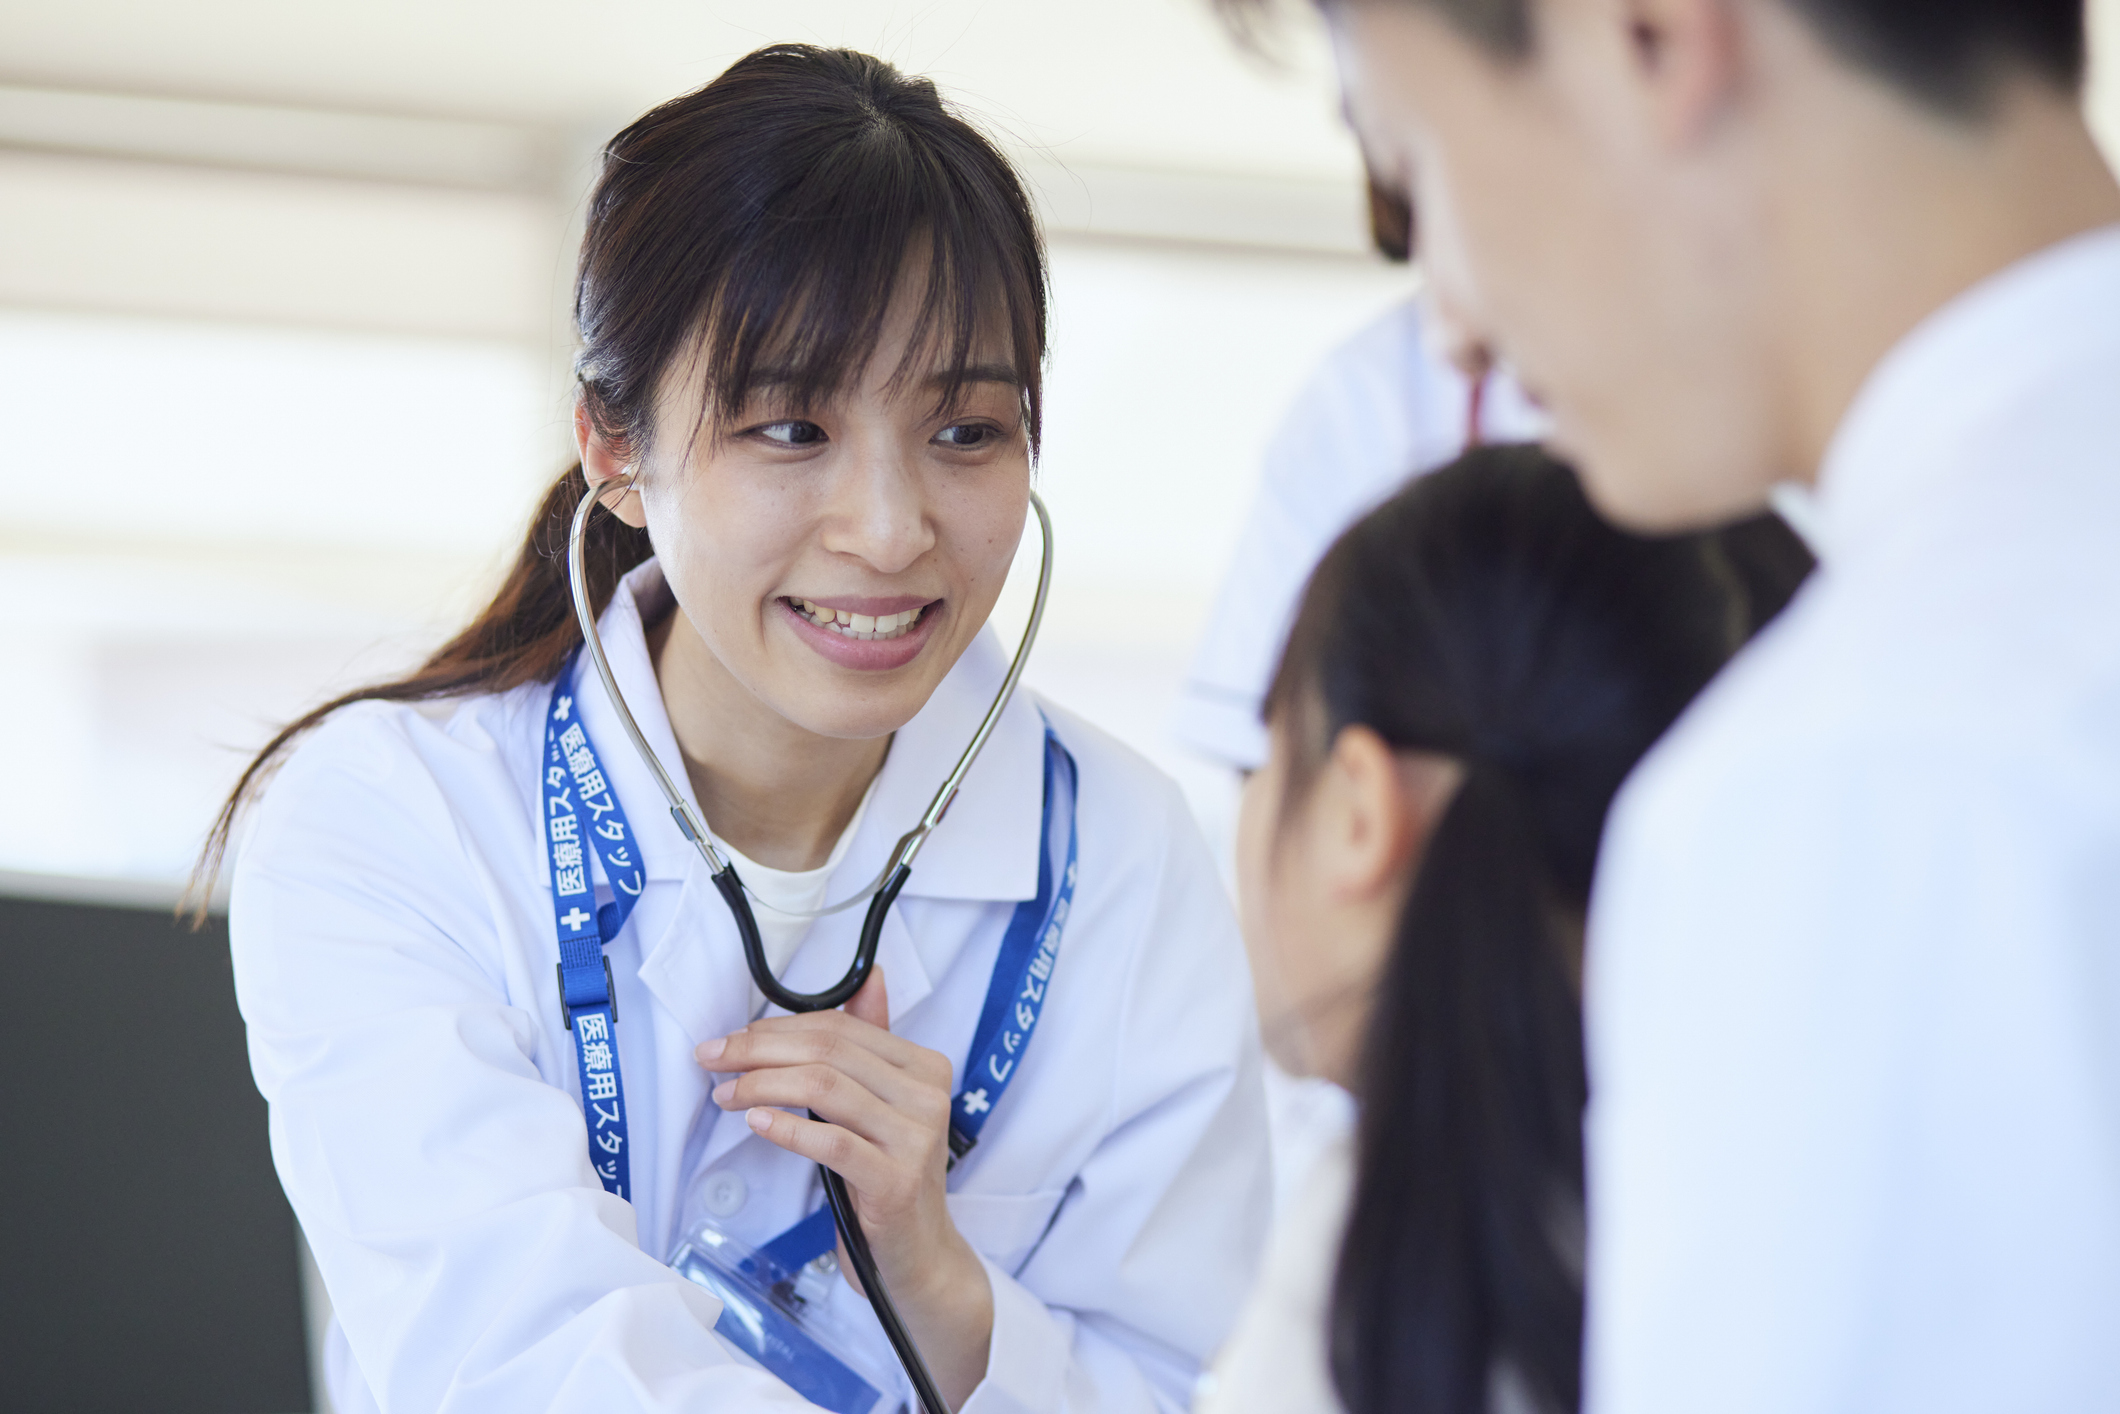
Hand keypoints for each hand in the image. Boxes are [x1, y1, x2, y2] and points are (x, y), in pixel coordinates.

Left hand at [698, 970, 993, 1408]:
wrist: (917, 1259)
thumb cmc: (887, 1178)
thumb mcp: (880, 1107)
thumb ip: (872, 1044)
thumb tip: (872, 977)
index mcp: (925, 1066)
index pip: (841, 1028)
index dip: (777, 1029)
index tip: (728, 1041)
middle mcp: (928, 1095)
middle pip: (830, 1052)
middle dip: (759, 1050)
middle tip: (712, 1060)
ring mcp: (916, 1139)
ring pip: (825, 1088)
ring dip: (762, 1084)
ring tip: (725, 1095)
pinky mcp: (896, 1181)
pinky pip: (831, 1142)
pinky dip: (786, 1127)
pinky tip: (755, 1121)